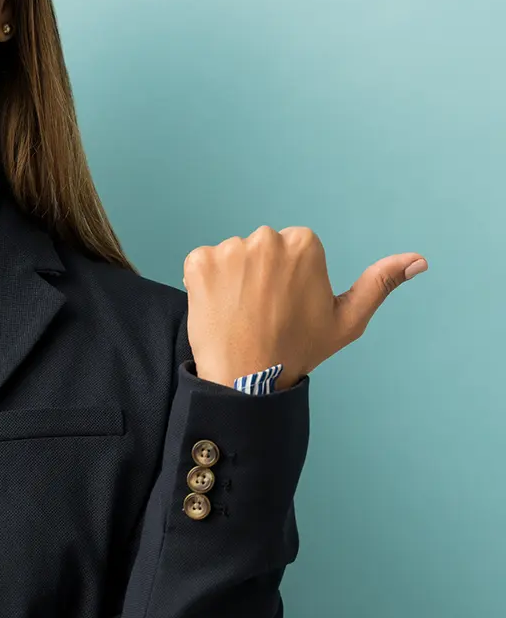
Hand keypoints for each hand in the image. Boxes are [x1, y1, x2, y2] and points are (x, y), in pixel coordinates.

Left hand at [182, 226, 427, 389]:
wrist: (248, 379)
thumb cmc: (299, 350)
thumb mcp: (347, 320)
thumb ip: (380, 283)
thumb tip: (419, 261)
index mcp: (304, 243)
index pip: (292, 249)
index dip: (289, 280)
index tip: (287, 306)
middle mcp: (266, 238)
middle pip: (261, 250)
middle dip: (260, 276)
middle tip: (262, 314)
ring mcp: (230, 250)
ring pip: (231, 259)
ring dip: (232, 281)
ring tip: (240, 315)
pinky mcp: (199, 263)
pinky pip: (200, 265)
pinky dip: (204, 285)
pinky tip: (218, 310)